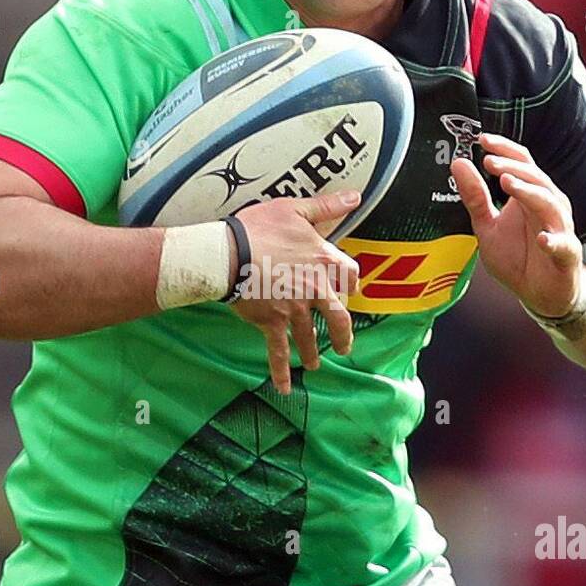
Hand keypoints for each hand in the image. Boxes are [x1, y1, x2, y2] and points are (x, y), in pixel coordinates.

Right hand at [225, 190, 362, 393]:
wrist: (229, 253)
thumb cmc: (259, 228)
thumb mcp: (295, 209)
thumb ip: (328, 206)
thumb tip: (356, 196)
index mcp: (323, 261)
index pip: (349, 275)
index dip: (351, 284)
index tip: (350, 291)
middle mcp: (314, 288)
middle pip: (337, 316)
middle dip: (341, 333)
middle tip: (343, 344)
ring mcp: (294, 309)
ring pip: (310, 336)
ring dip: (313, 352)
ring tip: (315, 365)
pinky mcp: (273, 322)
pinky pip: (279, 351)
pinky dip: (280, 371)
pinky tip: (283, 388)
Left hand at [451, 133, 582, 317]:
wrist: (542, 295)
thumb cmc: (517, 258)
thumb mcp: (487, 227)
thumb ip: (475, 197)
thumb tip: (459, 162)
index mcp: (529, 195)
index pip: (522, 163)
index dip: (505, 149)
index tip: (482, 140)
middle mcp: (548, 206)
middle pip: (536, 178)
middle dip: (512, 167)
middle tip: (489, 161)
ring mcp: (560, 229)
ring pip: (549, 204)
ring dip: (529, 192)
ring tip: (507, 183)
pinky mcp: (566, 255)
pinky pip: (563, 245)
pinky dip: (554, 241)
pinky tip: (542, 239)